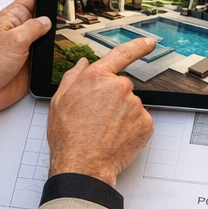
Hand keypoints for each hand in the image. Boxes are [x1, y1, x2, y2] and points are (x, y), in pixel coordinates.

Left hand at [0, 0, 50, 117]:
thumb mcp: (15, 40)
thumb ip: (34, 27)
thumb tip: (48, 20)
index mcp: (13, 18)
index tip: (58, 1)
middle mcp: (21, 31)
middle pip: (44, 18)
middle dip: (54, 20)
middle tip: (63, 24)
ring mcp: (27, 47)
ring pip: (48, 38)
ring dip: (53, 41)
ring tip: (59, 42)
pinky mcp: (31, 63)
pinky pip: (47, 57)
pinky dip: (52, 57)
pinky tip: (56, 57)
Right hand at [46, 37, 156, 186]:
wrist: (82, 165)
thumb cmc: (69, 137)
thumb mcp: (59, 101)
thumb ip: (73, 77)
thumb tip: (83, 64)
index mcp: (97, 78)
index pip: (122, 54)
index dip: (137, 46)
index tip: (148, 43)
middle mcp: (119, 87)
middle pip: (122, 87)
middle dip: (113, 99)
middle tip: (98, 117)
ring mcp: (134, 105)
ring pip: (131, 105)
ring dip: (122, 115)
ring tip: (104, 130)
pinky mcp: (144, 123)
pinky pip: (139, 121)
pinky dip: (130, 128)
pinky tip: (116, 137)